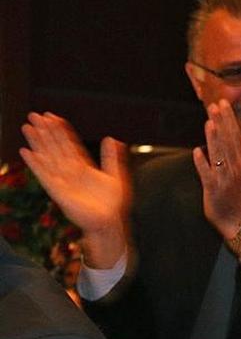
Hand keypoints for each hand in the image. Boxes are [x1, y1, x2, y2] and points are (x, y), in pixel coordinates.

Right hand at [20, 112, 129, 266]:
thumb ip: (111, 158)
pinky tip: (26, 151)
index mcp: (83, 167)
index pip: (69, 144)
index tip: (52, 116)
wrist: (108, 223)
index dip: (60, 131)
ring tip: (27, 127)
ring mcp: (62, 180)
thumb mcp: (116, 177)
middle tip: (34, 115)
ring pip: (47, 156)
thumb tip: (112, 138)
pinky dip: (35, 163)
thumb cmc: (112, 204)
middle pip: (55, 147)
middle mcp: (70, 171)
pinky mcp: (57, 190)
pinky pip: (43, 174)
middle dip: (45, 131)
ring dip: (37, 142)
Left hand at [191, 99, 240, 239]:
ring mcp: (224, 178)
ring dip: (214, 138)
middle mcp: (234, 168)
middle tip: (217, 104)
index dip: (229, 120)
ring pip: (219, 155)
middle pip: (228, 141)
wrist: (239, 221)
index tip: (223, 104)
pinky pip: (207, 174)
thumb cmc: (237, 197)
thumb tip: (228, 139)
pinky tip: (197, 152)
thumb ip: (234, 157)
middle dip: (223, 122)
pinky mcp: (214, 189)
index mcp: (240, 163)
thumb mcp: (240, 174)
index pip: (235, 137)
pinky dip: (203, 163)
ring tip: (210, 122)